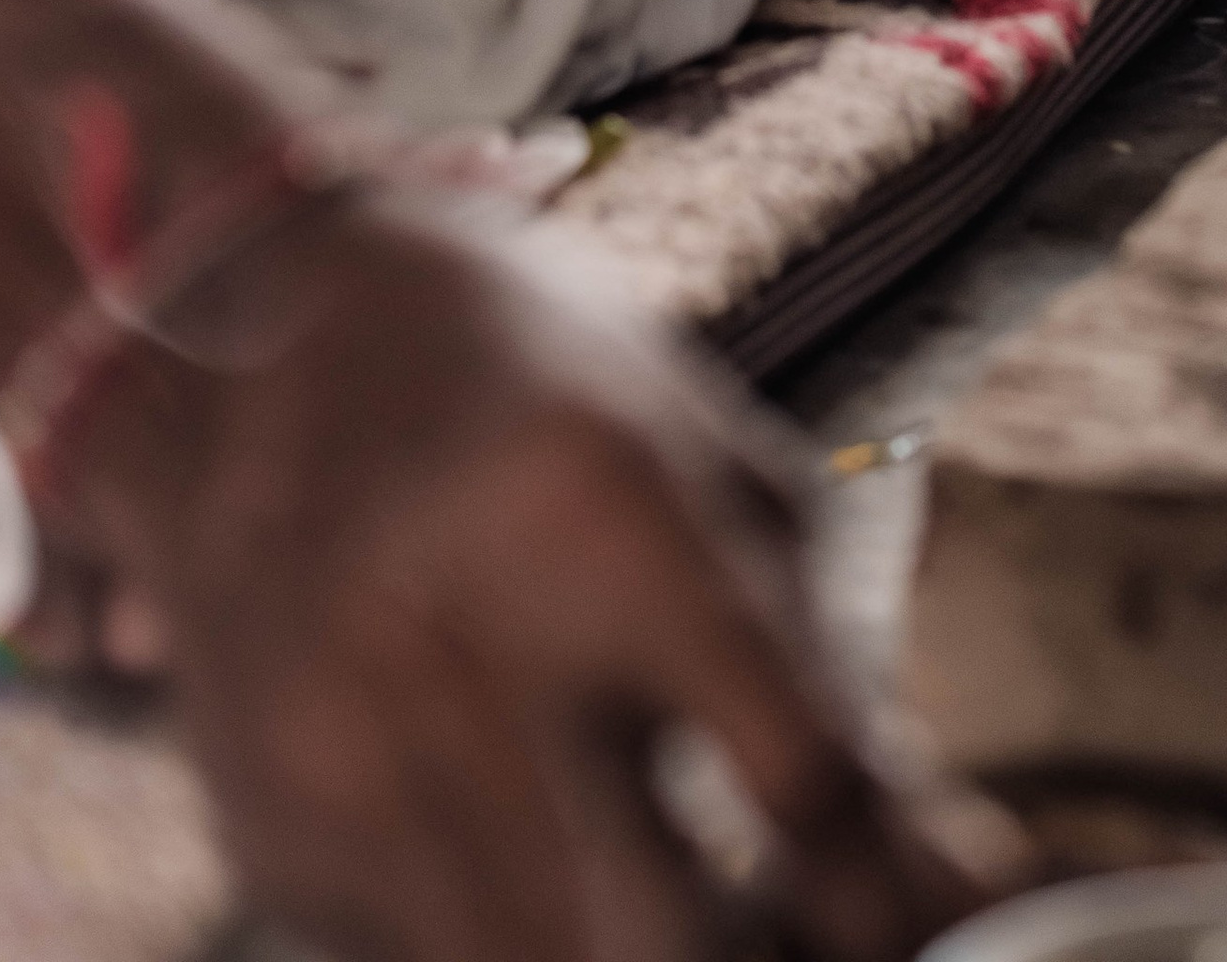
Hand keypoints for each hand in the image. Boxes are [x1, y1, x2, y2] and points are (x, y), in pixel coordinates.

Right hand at [63, 192, 997, 961]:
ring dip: (641, 961)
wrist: (254, 328)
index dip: (900, 902)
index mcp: (605, 508)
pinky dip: (521, 940)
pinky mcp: (273, 832)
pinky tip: (551, 860)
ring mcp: (342, 753)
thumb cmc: (544, 394)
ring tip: (702, 908)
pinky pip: (434, 961)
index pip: (807, 781)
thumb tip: (972, 903)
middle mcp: (454, 635)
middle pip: (661, 944)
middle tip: (815, 934)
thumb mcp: (716, 474)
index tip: (955, 935)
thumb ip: (833, 683)